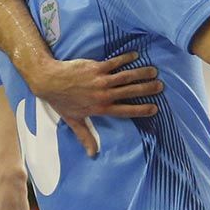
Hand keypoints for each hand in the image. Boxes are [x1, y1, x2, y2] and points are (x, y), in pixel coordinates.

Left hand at [28, 52, 162, 156]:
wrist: (48, 81)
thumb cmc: (60, 101)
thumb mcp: (73, 121)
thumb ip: (85, 136)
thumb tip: (92, 154)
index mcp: (100, 108)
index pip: (125, 111)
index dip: (141, 110)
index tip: (155, 108)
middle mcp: (103, 95)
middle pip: (130, 92)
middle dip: (147, 89)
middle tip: (160, 86)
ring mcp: (100, 80)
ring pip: (126, 76)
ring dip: (141, 73)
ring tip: (154, 71)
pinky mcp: (95, 67)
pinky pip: (114, 62)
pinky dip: (126, 58)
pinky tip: (136, 55)